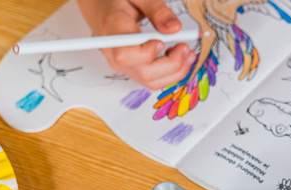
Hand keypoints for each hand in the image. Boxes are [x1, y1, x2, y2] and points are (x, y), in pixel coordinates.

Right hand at [76, 0, 195, 89]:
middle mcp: (114, 54)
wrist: (103, 8)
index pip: (125, 55)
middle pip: (144, 72)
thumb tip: (175, 28)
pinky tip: (179, 59)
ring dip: (174, 71)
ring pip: (150, 81)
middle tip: (185, 47)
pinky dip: (170, 73)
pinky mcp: (131, 69)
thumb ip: (157, 10)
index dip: (146, 54)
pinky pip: (152, 80)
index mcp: (113, 31)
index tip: (162, 42)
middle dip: (171, 64)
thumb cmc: (118, 1)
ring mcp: (122, 65)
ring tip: (187, 54)